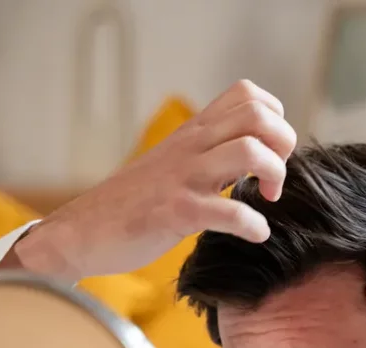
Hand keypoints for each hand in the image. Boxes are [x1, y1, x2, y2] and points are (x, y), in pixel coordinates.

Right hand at [10, 80, 296, 280]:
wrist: (82, 232)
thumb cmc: (135, 203)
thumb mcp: (175, 164)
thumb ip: (211, 153)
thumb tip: (257, 156)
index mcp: (193, 132)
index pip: (248, 94)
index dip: (274, 118)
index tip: (270, 152)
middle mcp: (191, 146)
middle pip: (258, 116)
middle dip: (283, 145)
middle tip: (273, 178)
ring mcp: (183, 177)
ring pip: (250, 152)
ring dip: (274, 176)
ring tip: (266, 200)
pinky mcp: (176, 212)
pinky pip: (230, 212)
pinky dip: (253, 226)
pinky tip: (253, 235)